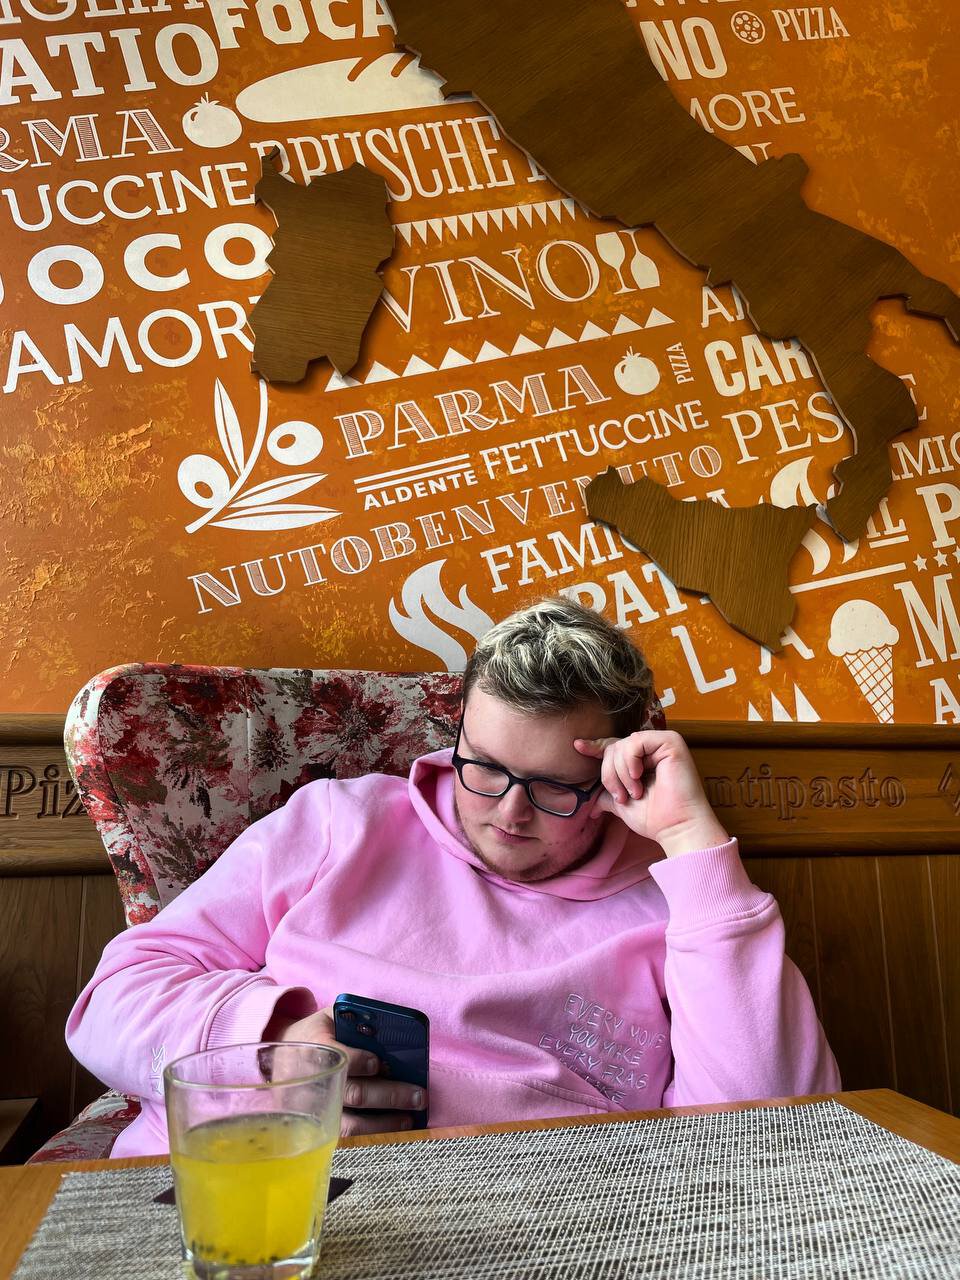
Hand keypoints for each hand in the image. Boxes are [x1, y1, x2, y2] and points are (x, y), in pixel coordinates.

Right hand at [264, 1004, 425, 1136]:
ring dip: (386, 1122)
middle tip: (419, 1095)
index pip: (336, 1058)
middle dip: (390, 1095)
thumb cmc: (317, 1033)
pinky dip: (373, 1134)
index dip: (358, 1061)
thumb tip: (389, 1025)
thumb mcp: (331, 1015)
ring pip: (352, 1123)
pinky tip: (394, 1128)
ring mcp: (316, 1110)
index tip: (378, 1063)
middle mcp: (315, 1083)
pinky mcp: (320, 1126)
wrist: (282, 1058)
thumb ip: (355, 1017)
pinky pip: (349, 1136)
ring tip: (411, 1116)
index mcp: (314, 1048)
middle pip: (353, 1094)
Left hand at [574, 729, 729, 857]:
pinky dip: (631, 761)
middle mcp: (652, 749)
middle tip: (622, 797)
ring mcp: (662, 743)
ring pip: (621, 745)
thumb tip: (591, 805)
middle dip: (610, 775)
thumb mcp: (624, 804)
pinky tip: (639, 777)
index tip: (578, 746)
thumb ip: (608, 796)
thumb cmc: (655, 818)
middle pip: (613, 748)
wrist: (676, 827)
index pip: (614, 747)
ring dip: (621, 773)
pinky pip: (636, 741)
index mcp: (643, 760)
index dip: (595, 746)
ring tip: (635, 792)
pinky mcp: (671, 742)